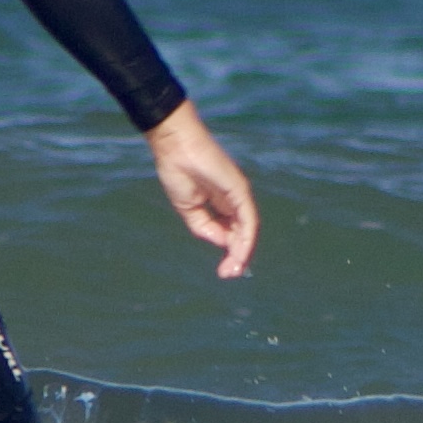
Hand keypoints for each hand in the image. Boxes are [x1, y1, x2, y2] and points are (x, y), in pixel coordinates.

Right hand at [147, 101, 256, 278]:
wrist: (174, 147)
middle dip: (238, 257)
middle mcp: (235, 199)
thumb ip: (205, 227)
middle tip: (228, 275)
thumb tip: (222, 244)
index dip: (230, 252)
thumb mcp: (189, 209)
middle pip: (244, 233)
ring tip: (232, 270)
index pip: (234, 232)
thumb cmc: (177, 172)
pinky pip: (248, 220)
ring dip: (242, 252)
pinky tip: (238, 254)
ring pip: (248, 230)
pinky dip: (245, 239)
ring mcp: (239, 194)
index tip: (223, 271)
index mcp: (223, 203)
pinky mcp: (240, 190)